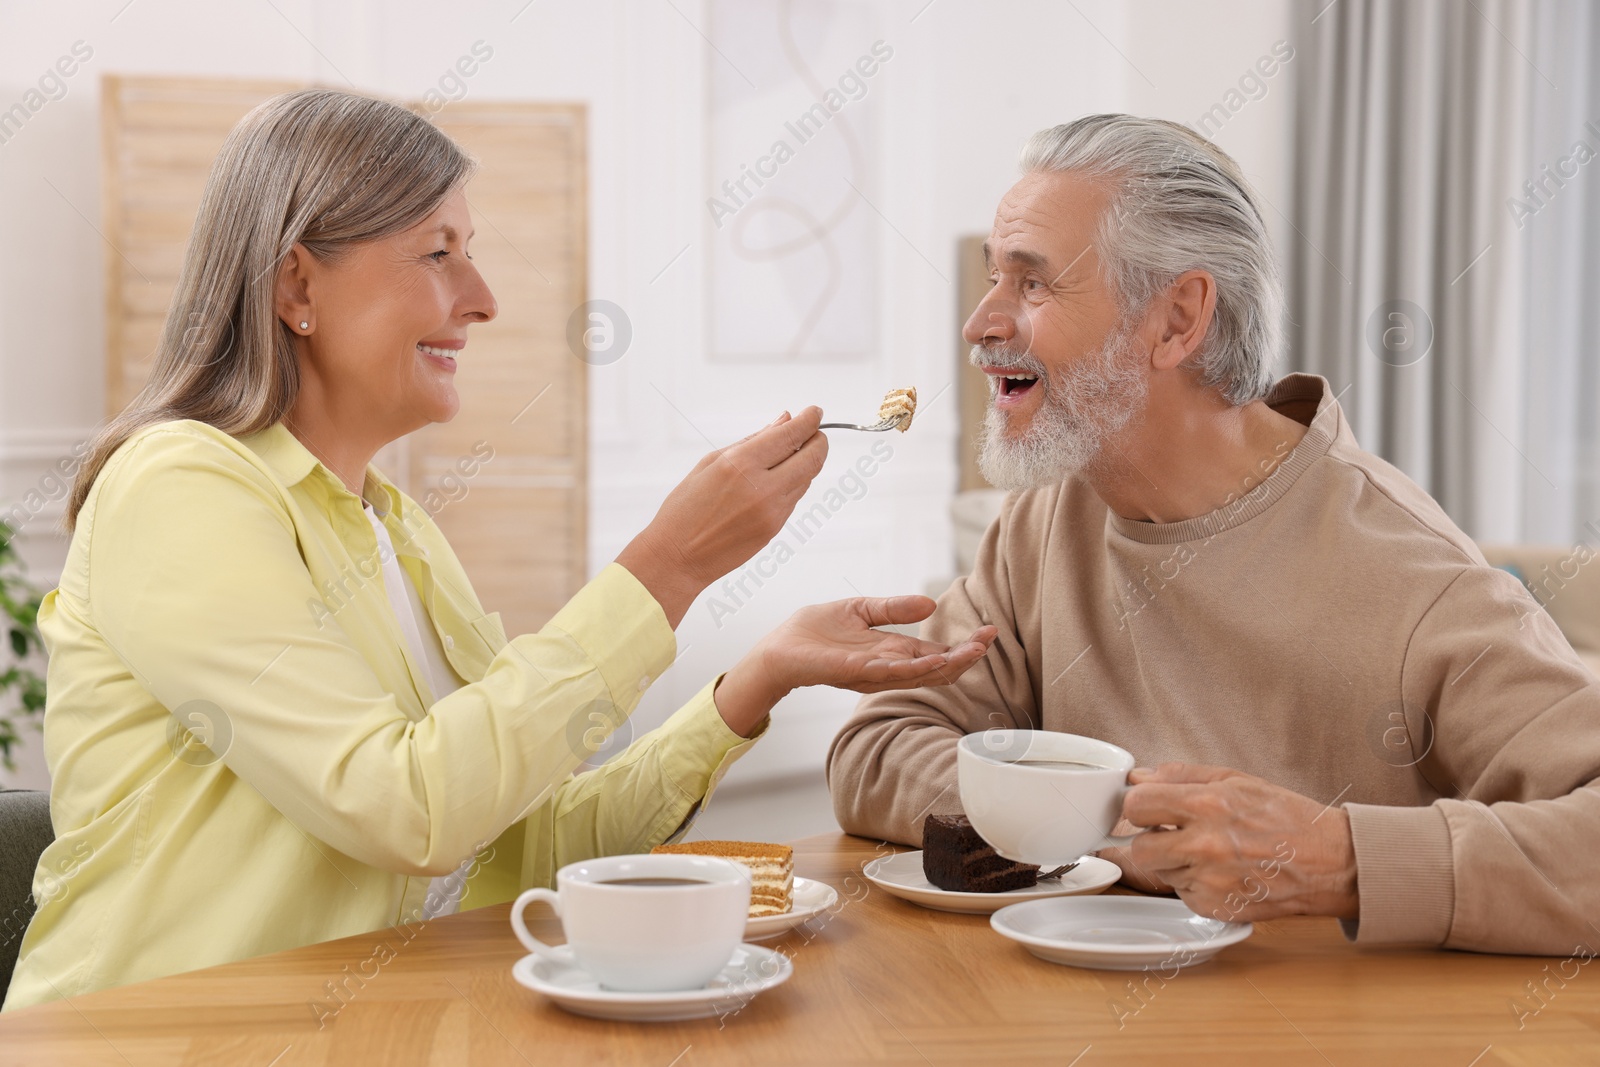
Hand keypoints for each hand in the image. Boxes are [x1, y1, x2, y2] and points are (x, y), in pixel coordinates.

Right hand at [617, 408, 826, 626]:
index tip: (815, 412)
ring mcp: (772, 511)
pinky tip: (775, 481)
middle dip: (819, 441)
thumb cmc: (685, 508)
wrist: (677, 557)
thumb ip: (752, 440)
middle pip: (812, 458)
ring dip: (805, 462)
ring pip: (806, 478)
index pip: (791, 435)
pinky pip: (794, 498)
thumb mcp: (711, 463)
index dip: (810, 420)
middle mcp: (762, 487)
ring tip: (788, 456)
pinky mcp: (775, 529)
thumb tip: (784, 420)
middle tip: (814, 432)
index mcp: (740, 464)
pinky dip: (793, 483)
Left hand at [711, 595, 997, 735]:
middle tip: (990, 640)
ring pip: (920, 675)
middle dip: (965, 656)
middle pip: (937, 669)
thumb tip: (931, 604)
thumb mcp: (861, 611)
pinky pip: (888, 674)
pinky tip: (932, 662)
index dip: (964, 647)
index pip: (937, 654)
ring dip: (948, 664)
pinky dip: (912, 670)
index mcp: (892, 652)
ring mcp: (873, 674)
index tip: (989, 632)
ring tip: (974, 650)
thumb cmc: (815, 632)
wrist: (778, 648)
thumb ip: (894, 609)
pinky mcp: (854, 673)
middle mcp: (888, 667)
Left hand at [1119, 763, 1358, 922]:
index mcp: (1207, 805)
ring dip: (1173, 863)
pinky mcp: (1216, 908)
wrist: (1331, 863)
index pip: (1137, 805)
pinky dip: (1194, 885)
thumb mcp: (1236, 780)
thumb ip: (1181, 776)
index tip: (1149, 809)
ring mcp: (1210, 881)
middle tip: (1174, 834)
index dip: (1139, 806)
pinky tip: (1221, 873)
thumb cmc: (1287, 818)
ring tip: (1206, 852)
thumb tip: (1139, 776)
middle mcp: (1204, 846)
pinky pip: (1182, 894)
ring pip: (1160, 873)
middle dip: (1151, 839)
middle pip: (1139, 847)